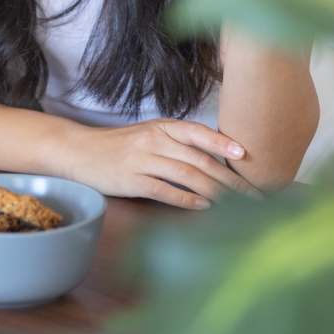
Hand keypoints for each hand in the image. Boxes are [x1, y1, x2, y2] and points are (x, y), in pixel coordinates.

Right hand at [56, 117, 261, 208]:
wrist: (80, 151)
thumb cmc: (119, 146)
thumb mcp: (149, 135)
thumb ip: (178, 144)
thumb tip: (216, 161)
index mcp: (161, 127)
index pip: (198, 132)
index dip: (223, 142)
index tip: (246, 155)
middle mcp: (154, 140)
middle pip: (200, 160)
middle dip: (231, 179)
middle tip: (253, 195)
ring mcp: (142, 160)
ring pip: (187, 175)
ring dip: (216, 192)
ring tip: (236, 206)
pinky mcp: (131, 180)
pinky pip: (164, 191)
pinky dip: (186, 199)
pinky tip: (203, 207)